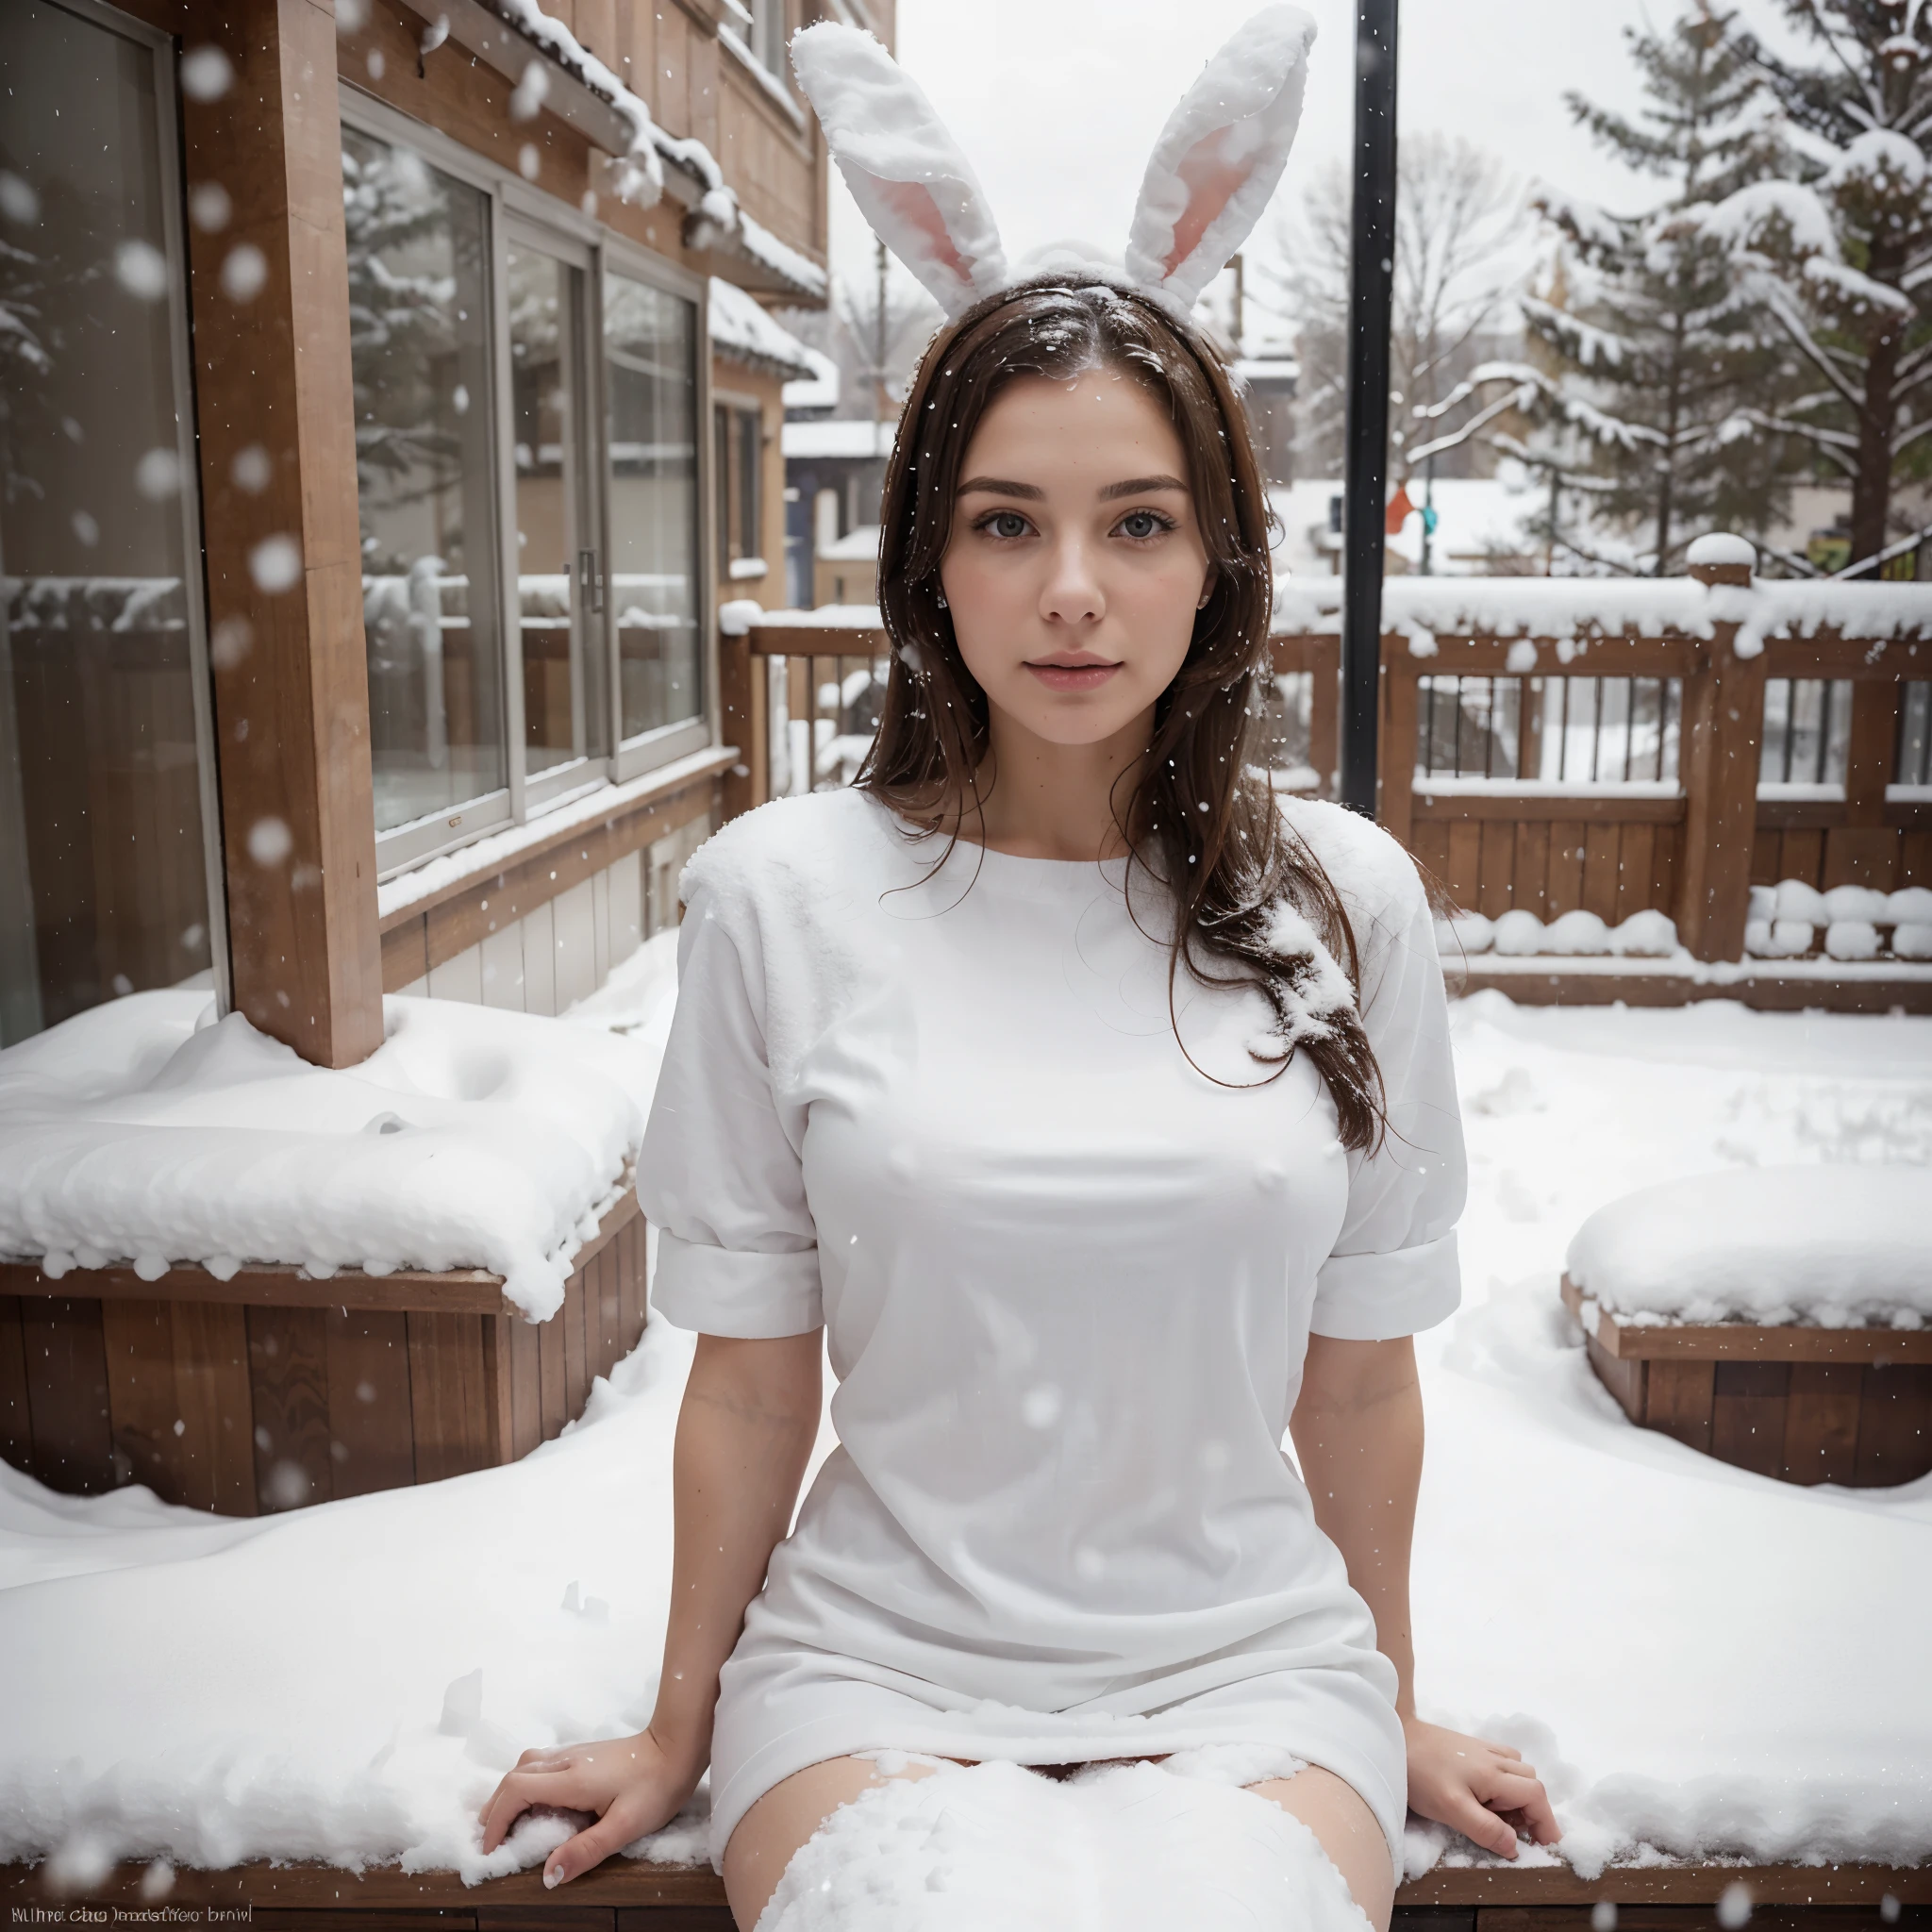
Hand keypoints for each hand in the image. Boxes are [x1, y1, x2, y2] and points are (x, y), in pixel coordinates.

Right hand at [476, 1729, 701, 1887]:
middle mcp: (566, 1761)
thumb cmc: (655, 1788)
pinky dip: (526, 1784)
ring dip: (509, 1793)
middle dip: (496, 1808)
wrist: (678, 1747)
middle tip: (494, 1842)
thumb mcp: (625, 1826)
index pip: (516, 1790)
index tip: (492, 1849)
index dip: (497, 1820)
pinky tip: (538, 1804)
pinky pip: (541, 1765)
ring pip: (526, 1766)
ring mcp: (574, 1753)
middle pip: (514, 1776)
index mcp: (571, 1779)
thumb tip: (548, 1876)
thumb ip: (586, 1850)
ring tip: (509, 1825)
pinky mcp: (583, 1753)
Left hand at [1402, 1716, 1559, 1858]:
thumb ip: (1486, 1829)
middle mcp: (1495, 1758)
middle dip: (1532, 1811)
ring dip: (1518, 1796)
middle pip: (1531, 1784)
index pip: (1537, 1796)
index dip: (1546, 1822)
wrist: (1394, 1735)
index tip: (1544, 1845)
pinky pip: (1502, 1763)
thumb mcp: (1452, 1809)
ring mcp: (1483, 1749)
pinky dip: (1505, 1782)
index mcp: (1494, 1774)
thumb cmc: (1421, 1774)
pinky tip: (1484, 1793)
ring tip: (1496, 1815)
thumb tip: (1515, 1847)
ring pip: (1518, 1773)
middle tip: (1513, 1833)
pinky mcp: (1470, 1747)